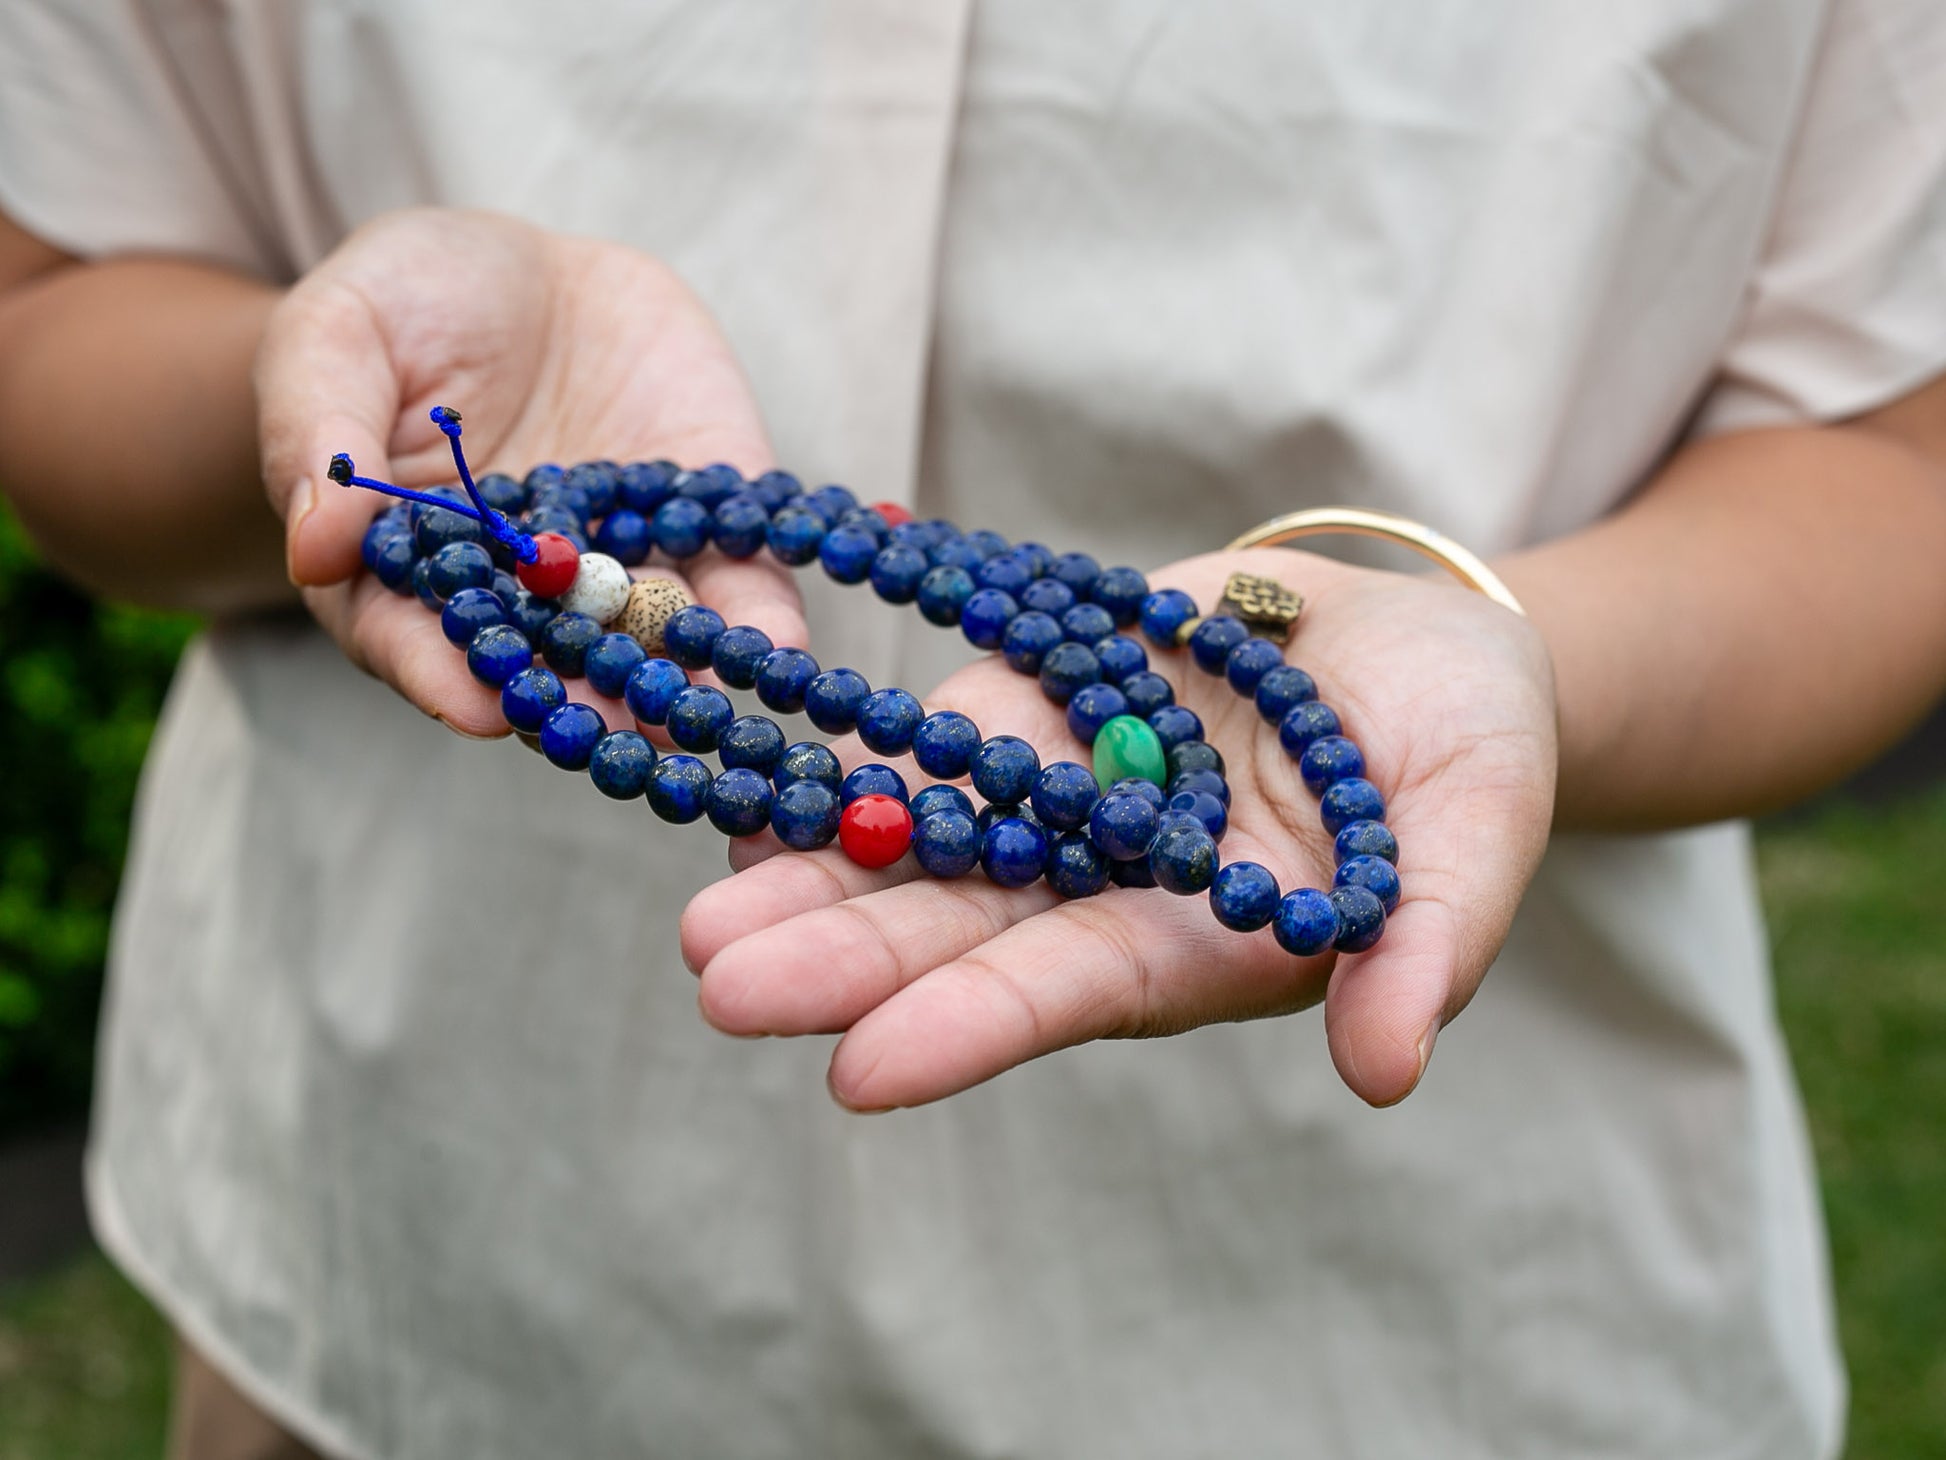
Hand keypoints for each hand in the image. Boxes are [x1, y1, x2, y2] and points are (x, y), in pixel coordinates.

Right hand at [256, 207, 801, 734]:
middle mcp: (523, 600)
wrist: (524, 273)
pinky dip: (760, 618)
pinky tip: (782, 645)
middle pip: (543, 667)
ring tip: (701, 712)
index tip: (475, 706)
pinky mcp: (703, 530)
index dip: (442, 675)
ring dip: (678, 684)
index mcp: (412, 576)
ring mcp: (621, 571)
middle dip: (580, 703)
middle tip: (611, 730)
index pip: (416, 642)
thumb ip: (321, 434)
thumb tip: (314, 544)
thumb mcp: (338, 334)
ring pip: (648, 646)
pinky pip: (736, 585)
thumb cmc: (401, 306)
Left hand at [683, 551, 1557, 1108]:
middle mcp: (1103, 891)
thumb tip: (1390, 1073)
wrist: (1415, 644)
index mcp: (1198, 941)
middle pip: (961, 930)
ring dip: (811, 877)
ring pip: (920, 844)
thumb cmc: (1469, 749)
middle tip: (721, 987)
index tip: (859, 1070)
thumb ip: (1430, 941)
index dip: (974, 1025)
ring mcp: (1055, 800)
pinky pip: (926, 741)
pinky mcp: (1029, 709)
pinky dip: (842, 765)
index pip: (1073, 990)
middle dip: (843, 961)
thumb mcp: (1477, 832)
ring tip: (697, 922)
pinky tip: (743, 783)